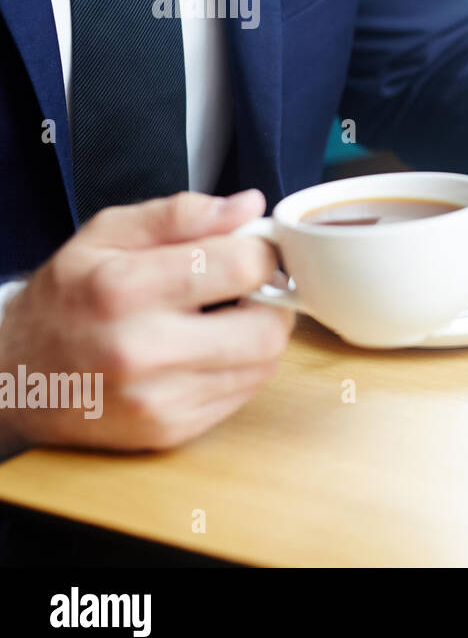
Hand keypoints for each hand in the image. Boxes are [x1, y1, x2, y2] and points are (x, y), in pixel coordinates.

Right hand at [0, 190, 293, 452]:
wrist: (15, 375)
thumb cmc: (67, 296)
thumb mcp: (107, 234)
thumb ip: (181, 214)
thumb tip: (249, 207)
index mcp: (124, 289)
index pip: (242, 267)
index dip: (262, 253)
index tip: (254, 250)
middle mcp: (140, 350)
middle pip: (266, 329)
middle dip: (271, 301)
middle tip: (251, 289)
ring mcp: (156, 400)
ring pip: (262, 366)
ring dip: (259, 335)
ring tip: (226, 317)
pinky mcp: (169, 431)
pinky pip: (241, 395)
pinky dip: (239, 368)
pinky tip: (208, 351)